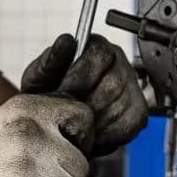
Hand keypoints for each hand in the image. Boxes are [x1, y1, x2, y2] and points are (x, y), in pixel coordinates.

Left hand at [22, 33, 148, 154]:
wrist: (52, 123)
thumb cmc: (47, 96)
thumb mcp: (38, 78)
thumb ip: (49, 61)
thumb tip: (66, 41)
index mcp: (97, 47)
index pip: (100, 54)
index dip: (81, 76)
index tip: (64, 92)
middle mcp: (119, 63)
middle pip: (112, 83)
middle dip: (86, 105)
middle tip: (67, 115)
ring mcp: (131, 87)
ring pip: (119, 106)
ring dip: (95, 122)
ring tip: (76, 126)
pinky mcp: (138, 112)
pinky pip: (128, 125)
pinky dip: (107, 135)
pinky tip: (92, 134)